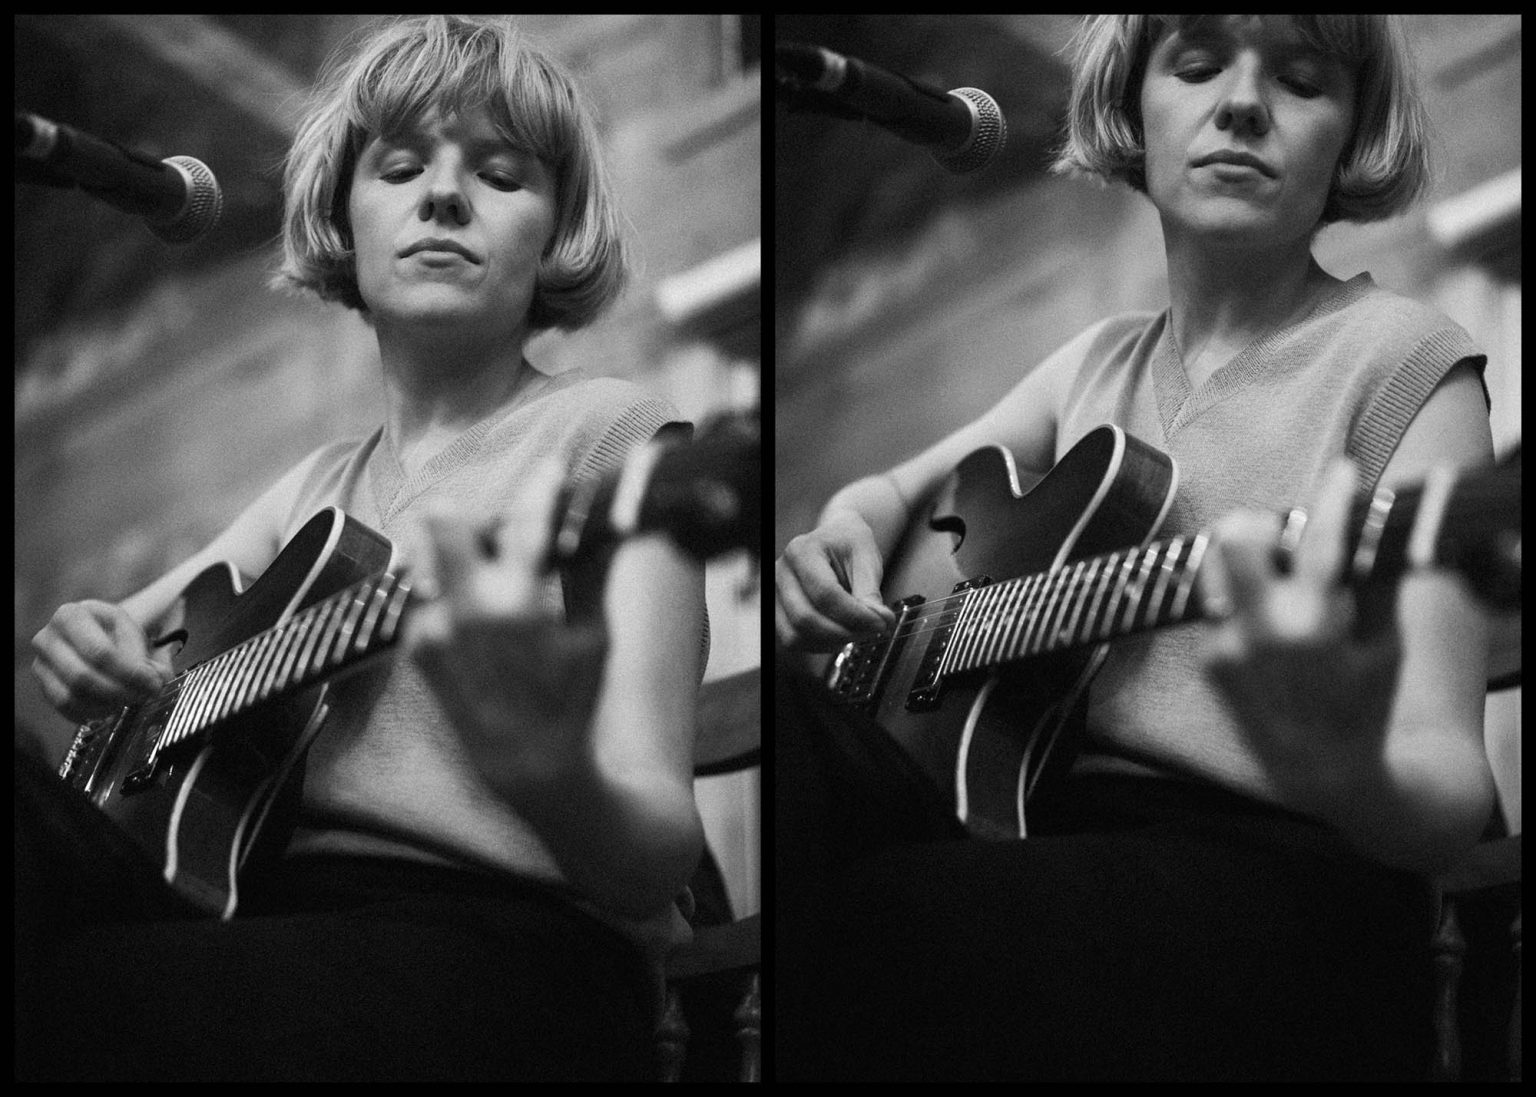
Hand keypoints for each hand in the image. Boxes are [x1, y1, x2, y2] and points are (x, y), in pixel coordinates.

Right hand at [31, 600, 171, 722]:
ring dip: (106, 704)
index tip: (153, 684)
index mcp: (72, 615)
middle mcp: (48, 638)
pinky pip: (64, 708)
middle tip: (143, 696)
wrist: (90, 634)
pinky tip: (111, 708)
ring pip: (71, 696)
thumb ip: (150, 656)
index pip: (100, 652)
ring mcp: (41, 663)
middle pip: (82, 676)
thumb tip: (160, 678)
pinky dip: (91, 713)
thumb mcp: (133, 634)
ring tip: (129, 700)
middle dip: (119, 691)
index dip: (129, 673)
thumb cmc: (112, 633)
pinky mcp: (42, 685)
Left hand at [405, 461, 608, 790]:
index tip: (552, 468)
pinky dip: (452, 596)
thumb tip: (606, 526)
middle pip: (442, 521)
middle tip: (501, 528)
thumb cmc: (572, 703)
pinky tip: (479, 620)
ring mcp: (434, 630)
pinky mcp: (418, 649)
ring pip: (429, 557)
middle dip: (471, 513)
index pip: (526, 520)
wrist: (529, 765)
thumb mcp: (595, 636)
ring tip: (489, 577)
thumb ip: (593, 573)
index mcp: (517, 604)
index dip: (542, 484)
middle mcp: (465, 611)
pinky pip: (428, 598)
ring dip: (457, 555)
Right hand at [775, 511, 896, 649]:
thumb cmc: (848, 545)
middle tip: (873, 630)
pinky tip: (841, 632)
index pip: (825, 594)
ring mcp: (774, 595)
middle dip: (845, 632)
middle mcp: (780, 573)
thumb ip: (870, 591)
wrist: (834, 540)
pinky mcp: (776, 614)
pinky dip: (821, 645)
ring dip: (832, 642)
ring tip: (858, 631)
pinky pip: (794, 641)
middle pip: (806, 618)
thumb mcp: (866, 556)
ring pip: (796, 636)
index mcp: (802, 551)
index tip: (882, 622)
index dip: (855, 615)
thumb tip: (878, 621)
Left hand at [1198, 458, 1401, 785]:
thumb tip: (1372, 523)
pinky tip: (1267, 625)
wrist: (1322, 769)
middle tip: (1282, 534)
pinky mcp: (1207, 660)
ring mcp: (1226, 645)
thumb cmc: (1365, 701)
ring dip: (1241, 559)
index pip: (1319, 539)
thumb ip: (1375, 580)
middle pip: (1232, 537)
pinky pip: (1216, 605)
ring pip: (1213, 566)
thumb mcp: (1387, 641)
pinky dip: (1240, 601)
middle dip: (1257, 523)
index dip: (1332, 497)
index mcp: (1313, 623)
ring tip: (1276, 579)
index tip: (1341, 471)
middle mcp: (1260, 630)